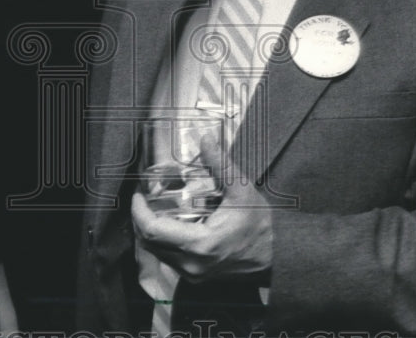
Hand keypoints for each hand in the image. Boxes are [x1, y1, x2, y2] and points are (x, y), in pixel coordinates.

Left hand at [131, 135, 272, 281]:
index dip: (139, 211)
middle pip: (149, 244)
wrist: (278, 254)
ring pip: (157, 253)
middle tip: (143, 198)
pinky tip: (170, 223)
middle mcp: (192, 264)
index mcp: (200, 244)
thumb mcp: (241, 191)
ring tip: (154, 208)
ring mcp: (193, 273)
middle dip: (140, 219)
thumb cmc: (261, 225)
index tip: (137, 194)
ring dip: (150, 231)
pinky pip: (168, 259)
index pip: (153, 231)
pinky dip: (162, 241)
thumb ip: (221, 164)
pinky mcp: (197, 276)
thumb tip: (205, 138)